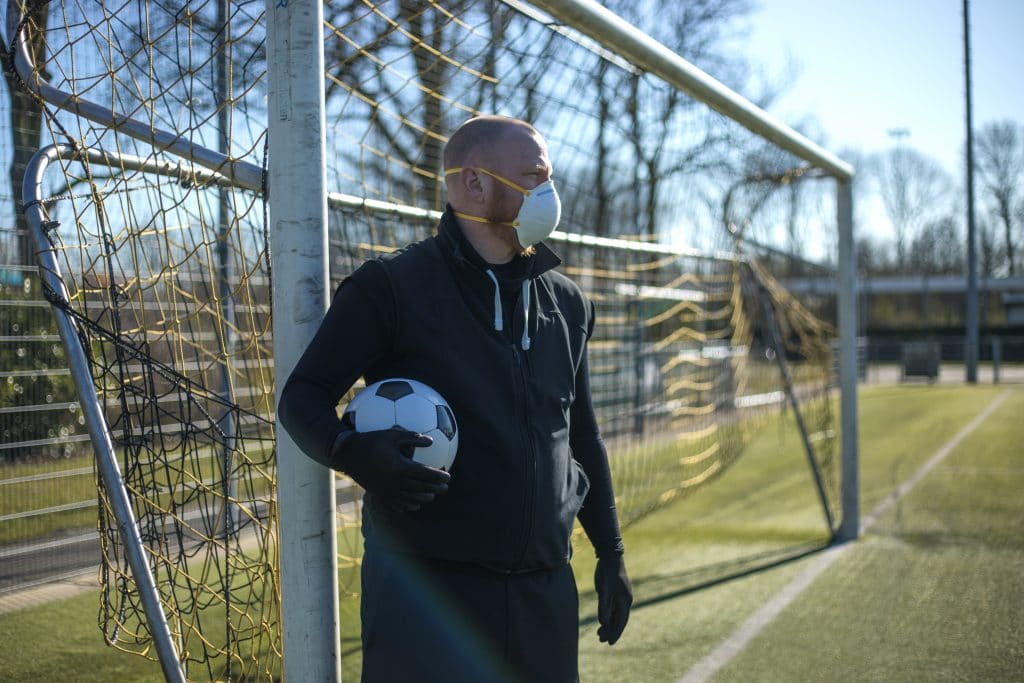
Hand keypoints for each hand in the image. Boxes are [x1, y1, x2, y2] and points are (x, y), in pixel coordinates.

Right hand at [332, 428, 450, 511]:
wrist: (348, 454)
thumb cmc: (372, 441)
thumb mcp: (392, 434)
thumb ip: (413, 437)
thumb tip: (430, 441)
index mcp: (401, 467)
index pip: (426, 474)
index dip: (439, 476)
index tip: (448, 476)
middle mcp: (396, 482)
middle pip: (422, 488)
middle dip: (436, 489)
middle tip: (445, 488)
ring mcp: (388, 491)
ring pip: (411, 499)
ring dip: (424, 498)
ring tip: (432, 496)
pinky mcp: (380, 495)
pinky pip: (397, 504)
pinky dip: (408, 505)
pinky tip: (414, 505)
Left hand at [594, 555, 632, 644]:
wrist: (610, 556)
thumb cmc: (608, 573)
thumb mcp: (604, 590)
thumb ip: (604, 606)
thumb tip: (604, 622)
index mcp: (625, 601)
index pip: (621, 621)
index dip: (616, 633)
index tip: (610, 643)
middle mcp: (625, 600)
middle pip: (619, 619)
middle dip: (611, 630)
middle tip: (601, 640)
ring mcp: (620, 596)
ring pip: (615, 614)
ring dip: (609, 624)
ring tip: (599, 634)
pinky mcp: (614, 592)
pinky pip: (613, 608)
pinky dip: (608, 616)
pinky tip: (602, 621)